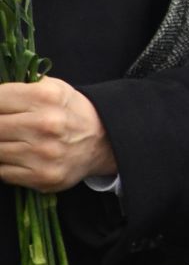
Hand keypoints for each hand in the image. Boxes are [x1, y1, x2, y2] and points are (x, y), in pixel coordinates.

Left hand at [0, 78, 116, 191]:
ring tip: (12, 140)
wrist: (103, 141)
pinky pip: (3, 172)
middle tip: (6, 127)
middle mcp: (46, 124)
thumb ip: (20, 87)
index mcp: (46, 97)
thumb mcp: (52, 87)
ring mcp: (44, 153)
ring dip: (1, 145)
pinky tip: (18, 156)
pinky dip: (5, 164)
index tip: (1, 109)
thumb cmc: (69, 112)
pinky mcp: (42, 176)